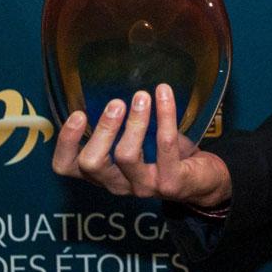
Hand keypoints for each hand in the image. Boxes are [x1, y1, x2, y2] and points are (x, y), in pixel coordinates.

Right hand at [51, 83, 232, 207]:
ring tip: (142, 96)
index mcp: (104, 173)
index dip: (66, 142)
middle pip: (92, 163)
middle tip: (116, 103)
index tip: (78, 114)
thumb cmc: (168, 156)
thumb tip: (111, 85)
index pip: (67, 166)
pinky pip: (165, 146)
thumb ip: (122, 125)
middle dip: (101, 129)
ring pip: (126, 155)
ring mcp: (144, 186)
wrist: (205, 180)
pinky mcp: (171, 182)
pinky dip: (164, 116)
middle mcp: (118, 184)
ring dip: (134, 121)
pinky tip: (164, 95)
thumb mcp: (140, 142)